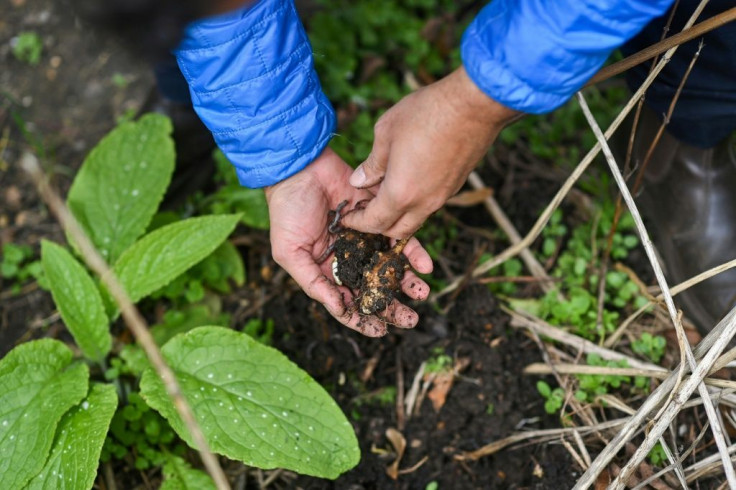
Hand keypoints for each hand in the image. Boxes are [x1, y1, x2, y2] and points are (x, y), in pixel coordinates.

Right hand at [264, 148, 433, 336]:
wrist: (301, 169)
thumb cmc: (287, 212)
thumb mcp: (290, 253)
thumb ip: (313, 283)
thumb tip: (340, 309)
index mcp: (326, 272)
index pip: (348, 303)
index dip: (364, 319)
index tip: (382, 331)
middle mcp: (348, 259)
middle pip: (374, 289)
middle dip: (393, 306)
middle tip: (411, 319)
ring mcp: (365, 240)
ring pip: (390, 267)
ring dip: (407, 282)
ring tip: (422, 293)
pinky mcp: (379, 219)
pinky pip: (400, 239)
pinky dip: (413, 253)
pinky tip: (424, 265)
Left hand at [341, 67, 518, 237]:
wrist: (474, 105)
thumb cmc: (427, 113)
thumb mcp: (386, 133)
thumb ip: (371, 164)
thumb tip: (358, 181)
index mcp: (401, 193)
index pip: (374, 223)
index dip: (357, 223)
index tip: (347, 217)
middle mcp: (424, 203)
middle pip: (397, 230)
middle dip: (378, 225)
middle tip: (365, 209)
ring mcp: (443, 197)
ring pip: (415, 218)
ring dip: (398, 214)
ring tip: (384, 192)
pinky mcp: (455, 187)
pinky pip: (429, 204)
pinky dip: (415, 202)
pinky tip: (407, 180)